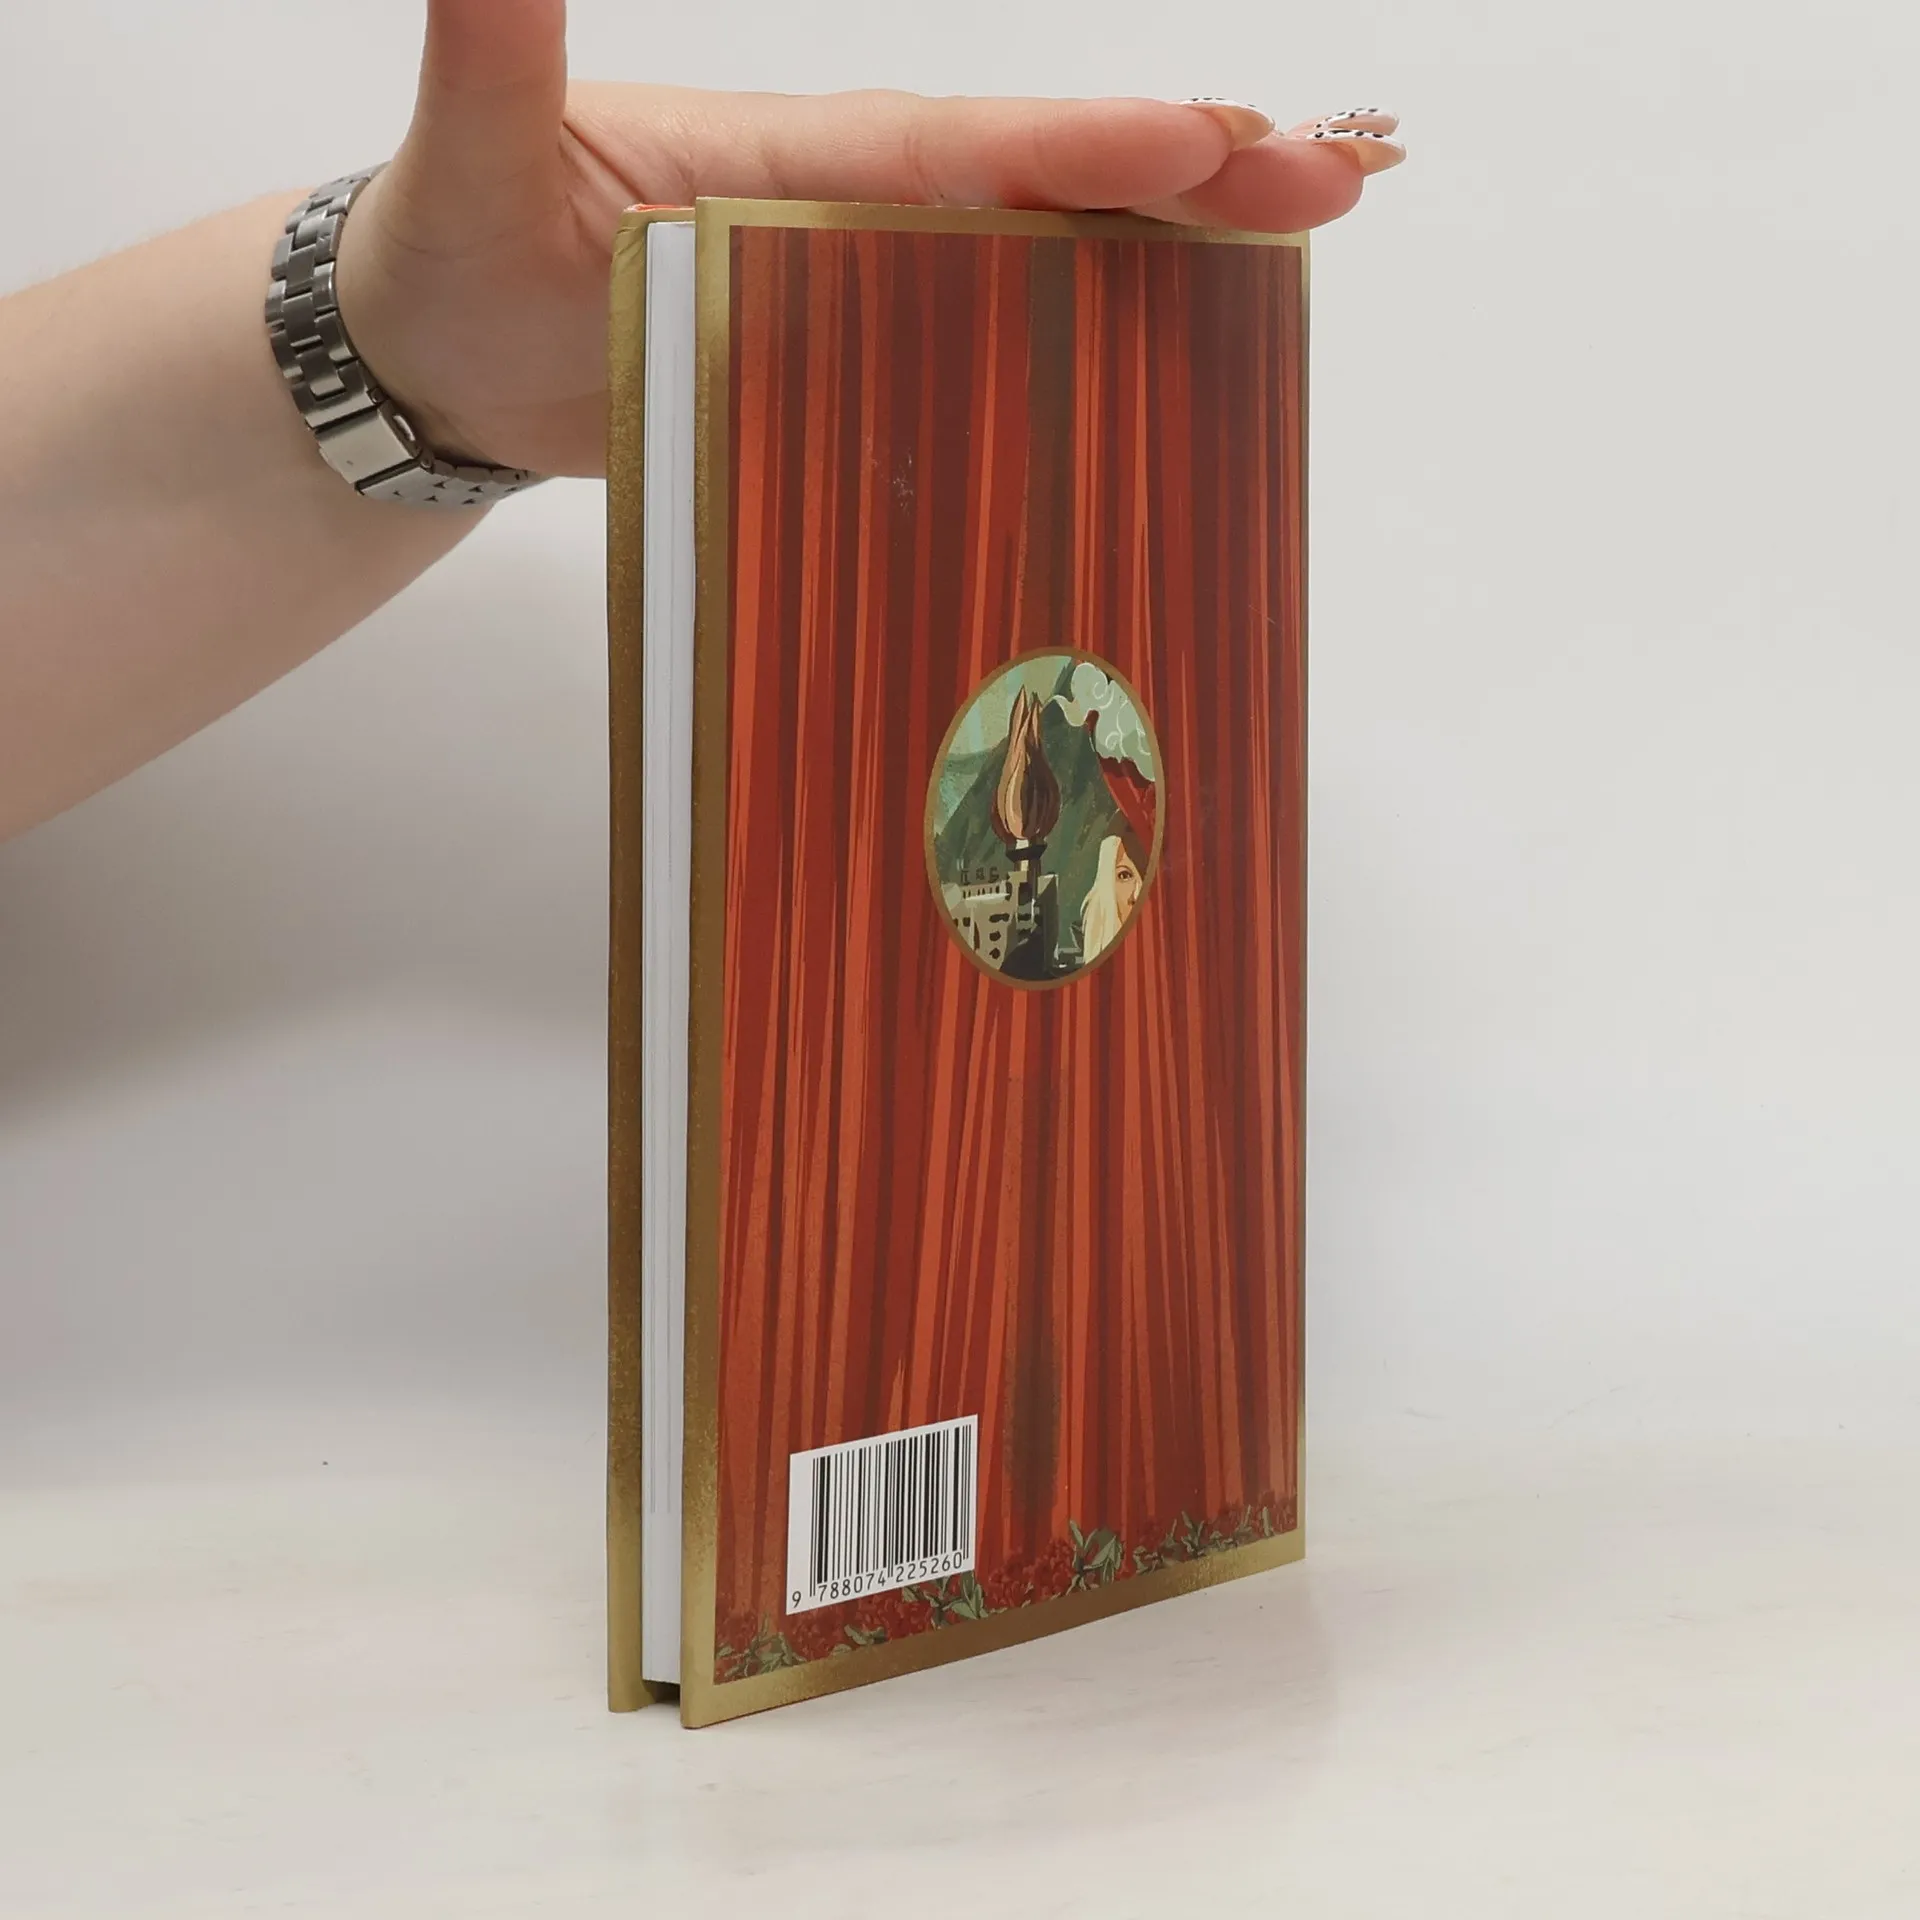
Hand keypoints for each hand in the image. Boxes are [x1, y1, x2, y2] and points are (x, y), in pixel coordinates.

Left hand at [336, 0, 1403, 479]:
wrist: (437, 353)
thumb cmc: (454, 259)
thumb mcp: (470, 149)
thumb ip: (499, 38)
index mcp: (785, 155)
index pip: (956, 147)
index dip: (1081, 143)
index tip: (1205, 141)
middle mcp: (846, 201)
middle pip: (1041, 181)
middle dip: (1188, 175)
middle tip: (1336, 173)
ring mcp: (860, 275)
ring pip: (1042, 246)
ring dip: (1176, 244)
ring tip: (1308, 231)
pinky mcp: (855, 347)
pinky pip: (995, 331)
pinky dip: (1093, 324)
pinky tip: (1177, 342)